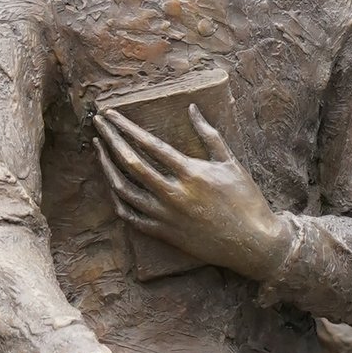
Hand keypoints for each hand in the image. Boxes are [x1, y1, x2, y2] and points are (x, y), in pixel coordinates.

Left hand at [95, 105, 291, 279]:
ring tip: (100, 150)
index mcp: (190, 173)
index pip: (150, 144)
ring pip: (124, 190)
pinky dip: (118, 200)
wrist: (253, 243)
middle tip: (98, 124)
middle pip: (131, 163)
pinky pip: (131, 217)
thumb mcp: (230, 163)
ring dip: (107, 167)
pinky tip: (113, 185)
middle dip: (111, 139)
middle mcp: (173, 194)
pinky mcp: (164, 234)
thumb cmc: (246, 200)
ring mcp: (166, 216)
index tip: (111, 115)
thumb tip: (192, 109)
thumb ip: (209, 135)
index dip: (127, 127)